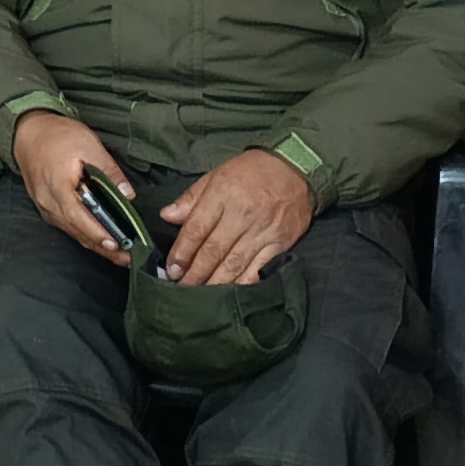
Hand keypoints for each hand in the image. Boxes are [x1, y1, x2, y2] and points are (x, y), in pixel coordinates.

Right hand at [11, 110, 135, 264]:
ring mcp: (45, 207)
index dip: (98, 233)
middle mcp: (49, 203)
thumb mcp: (89, 146)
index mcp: (58, 188)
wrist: (27, 132)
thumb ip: (109, 172)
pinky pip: (66, 226)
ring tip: (118, 254)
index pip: (79, 217)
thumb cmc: (58, 136)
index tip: (117, 245)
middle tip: (127, 259)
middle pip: (77, 231)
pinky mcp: (46, 207)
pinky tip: (98, 239)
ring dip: (95, 244)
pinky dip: (84, 234)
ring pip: (72, 231)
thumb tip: (128, 195)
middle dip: (102, 248)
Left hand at [158, 148, 317, 285]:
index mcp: (222, 194)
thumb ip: (191, 198)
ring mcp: (263, 231)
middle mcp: (242, 214)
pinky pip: (259, 270)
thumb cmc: (252, 172)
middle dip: (195, 273)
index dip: (182, 252)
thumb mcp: (217, 175)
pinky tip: (231, 294)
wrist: (297, 169)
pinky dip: (244, 284)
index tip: (172, 269)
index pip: (196, 228)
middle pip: (213, 250)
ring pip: (234, 264)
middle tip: (181, 289)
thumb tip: (166, 216)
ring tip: (200, 296)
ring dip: (215, 283)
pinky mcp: (281, 244)